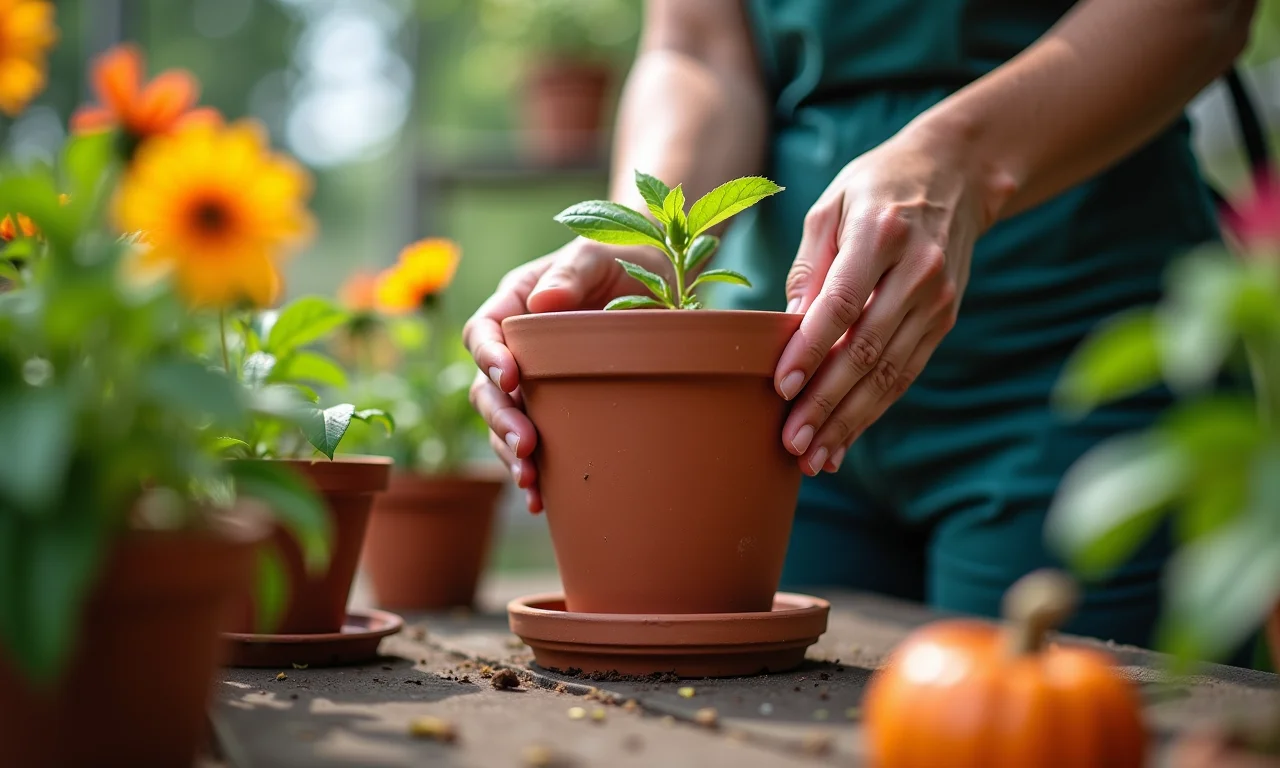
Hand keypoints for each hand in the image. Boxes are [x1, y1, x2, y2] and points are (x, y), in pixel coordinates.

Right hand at [464, 239, 657, 512]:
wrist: (666, 286)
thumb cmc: (627, 258)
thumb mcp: (600, 253)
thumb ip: (572, 271)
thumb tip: (542, 300)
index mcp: (516, 303)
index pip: (483, 331)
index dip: (489, 356)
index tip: (511, 377)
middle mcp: (517, 348)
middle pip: (487, 388)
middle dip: (501, 418)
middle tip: (527, 443)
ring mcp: (536, 384)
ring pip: (504, 423)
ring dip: (511, 453)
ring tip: (531, 479)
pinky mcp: (559, 411)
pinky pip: (534, 446)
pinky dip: (533, 474)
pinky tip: (540, 500)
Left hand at [774, 128, 999, 475]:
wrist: (956, 172)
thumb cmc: (875, 187)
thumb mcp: (831, 206)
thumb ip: (809, 267)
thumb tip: (788, 328)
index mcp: (881, 233)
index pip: (842, 302)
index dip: (811, 348)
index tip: (782, 387)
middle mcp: (917, 271)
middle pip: (867, 349)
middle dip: (827, 403)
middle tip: (793, 442)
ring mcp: (937, 300)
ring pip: (889, 373)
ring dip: (850, 421)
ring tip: (814, 457)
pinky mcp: (945, 320)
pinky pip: (905, 374)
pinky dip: (873, 411)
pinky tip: (844, 439)